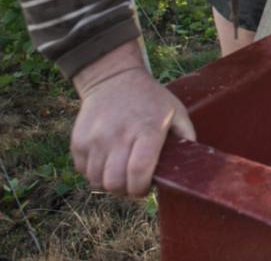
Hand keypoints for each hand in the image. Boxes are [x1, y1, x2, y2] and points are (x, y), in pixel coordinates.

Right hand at [70, 41, 195, 196]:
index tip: (146, 186)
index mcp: (146, 130)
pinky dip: (94, 172)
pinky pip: (83, 171)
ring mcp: (95, 139)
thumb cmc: (150, 99)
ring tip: (120, 170)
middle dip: (126, 190)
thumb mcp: (176, 111)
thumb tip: (192, 164)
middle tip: (133, 181)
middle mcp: (118, 135)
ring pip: (97, 181)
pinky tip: (107, 160)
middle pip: (115, 183)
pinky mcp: (78, 141)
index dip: (142, 188)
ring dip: (109, 182)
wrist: (113, 79)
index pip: (138, 172)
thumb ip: (186, 137)